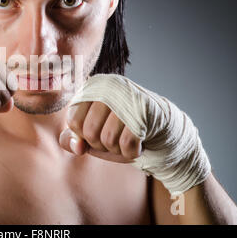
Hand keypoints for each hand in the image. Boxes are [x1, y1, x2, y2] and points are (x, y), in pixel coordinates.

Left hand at [58, 74, 210, 195]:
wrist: (164, 131)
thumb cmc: (122, 132)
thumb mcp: (92, 136)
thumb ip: (72, 140)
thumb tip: (78, 147)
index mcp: (93, 87)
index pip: (74, 120)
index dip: (85, 136)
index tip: (100, 132)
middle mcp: (109, 85)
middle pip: (90, 131)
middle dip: (102, 145)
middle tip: (117, 138)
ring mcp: (128, 95)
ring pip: (107, 139)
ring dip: (117, 149)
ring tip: (127, 139)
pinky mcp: (145, 110)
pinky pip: (126, 144)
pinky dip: (131, 152)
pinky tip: (139, 143)